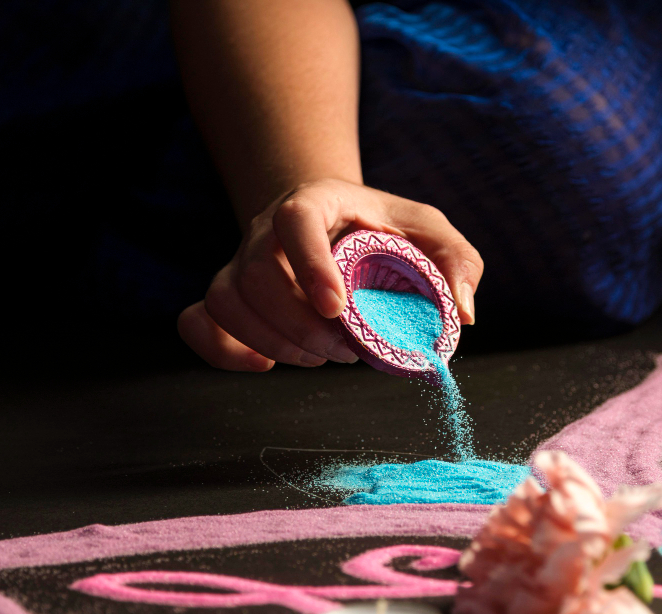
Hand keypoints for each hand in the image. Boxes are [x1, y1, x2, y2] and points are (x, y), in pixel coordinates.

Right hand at [178, 179, 483, 370]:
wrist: (335, 220)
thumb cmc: (386, 228)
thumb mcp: (430, 230)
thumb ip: (457, 262)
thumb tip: (463, 314)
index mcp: (318, 201)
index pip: (295, 219)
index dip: (309, 264)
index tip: (338, 309)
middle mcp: (268, 228)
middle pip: (254, 273)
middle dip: (300, 326)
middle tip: (346, 351)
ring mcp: (242, 261)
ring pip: (226, 300)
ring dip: (272, 342)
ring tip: (320, 357)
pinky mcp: (230, 294)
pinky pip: (198, 320)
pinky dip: (223, 351)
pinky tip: (265, 364)